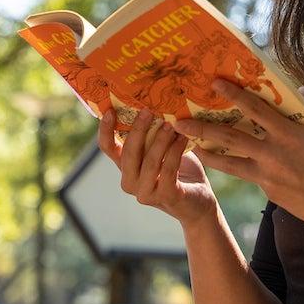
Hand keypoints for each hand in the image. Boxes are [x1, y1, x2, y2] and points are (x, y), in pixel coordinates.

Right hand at [97, 107, 216, 225]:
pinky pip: (168, 170)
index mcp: (126, 167)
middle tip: (148, 110)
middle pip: (128, 152)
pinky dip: (175, 152)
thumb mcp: (161, 148)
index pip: (107, 147)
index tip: (110, 110)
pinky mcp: (166, 196)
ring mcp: (146, 192)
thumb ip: (152, 133)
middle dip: (138, 129)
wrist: (198, 201)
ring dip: (160, 140)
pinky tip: (183, 138)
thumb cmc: (178, 169)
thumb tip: (151, 102)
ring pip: (149, 162)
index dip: (106, 130)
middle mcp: (130, 181)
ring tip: (170, 124)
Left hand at [171, 79, 303, 232]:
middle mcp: (273, 153)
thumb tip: (302, 90)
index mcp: (290, 133)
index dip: (233, 94)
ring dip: (205, 150)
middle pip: (230, 137)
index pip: (255, 109)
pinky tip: (215, 159)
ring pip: (228, 160)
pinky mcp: (267, 189)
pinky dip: (226, 165)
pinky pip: (243, 173)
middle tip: (178, 119)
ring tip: (185, 144)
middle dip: (202, 127)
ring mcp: (267, 173)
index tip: (215, 83)